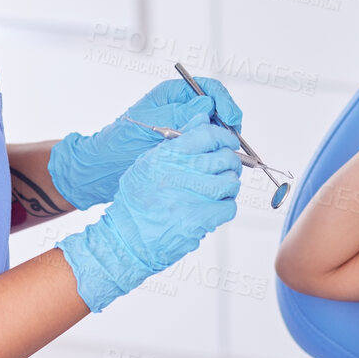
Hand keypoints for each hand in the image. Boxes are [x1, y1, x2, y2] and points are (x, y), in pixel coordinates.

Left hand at [47, 76, 244, 208]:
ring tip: (228, 156)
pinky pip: (208, 146)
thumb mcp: (148, 125)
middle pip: (219, 108)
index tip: (231, 120)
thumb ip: (177, 114)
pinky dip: (216, 153)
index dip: (225, 103)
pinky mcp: (186, 147)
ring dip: (224, 141)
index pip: (209, 89)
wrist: (103, 169)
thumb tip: (206, 104)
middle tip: (234, 144)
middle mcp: (182, 108)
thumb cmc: (118, 143)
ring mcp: (185, 128)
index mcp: (172, 95)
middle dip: (229, 124)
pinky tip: (218, 164)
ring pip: (217, 129)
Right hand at [57, 112, 243, 311]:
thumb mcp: (148, 163)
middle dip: (231, 161)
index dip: (224, 137)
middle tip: (227, 167)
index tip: (227, 142)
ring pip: (230, 182)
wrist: (128, 238)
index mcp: (167, 156)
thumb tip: (202, 119)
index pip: (207, 135)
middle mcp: (179, 173)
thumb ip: (177, 141)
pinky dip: (226, 206)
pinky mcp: (200, 220)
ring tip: (219, 189)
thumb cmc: (136, 202)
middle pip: (224, 157)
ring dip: (229, 184)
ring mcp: (192, 197)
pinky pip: (229, 207)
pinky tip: (214, 207)